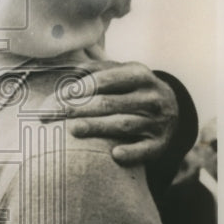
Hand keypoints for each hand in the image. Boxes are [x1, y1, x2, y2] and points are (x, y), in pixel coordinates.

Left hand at [50, 61, 178, 165]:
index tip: (56, 97)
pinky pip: (145, 149)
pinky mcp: (160, 143)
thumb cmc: (134, 89)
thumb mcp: (123, 72)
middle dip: (78, 109)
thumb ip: (98, 69)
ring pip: (124, 124)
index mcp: (139, 74)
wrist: (172, 108)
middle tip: (52, 115)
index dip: (79, 88)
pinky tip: (115, 154)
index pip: (104, 80)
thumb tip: (72, 69)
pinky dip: (132, 152)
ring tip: (73, 129)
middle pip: (109, 103)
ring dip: (98, 127)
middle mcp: (151, 97)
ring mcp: (158, 121)